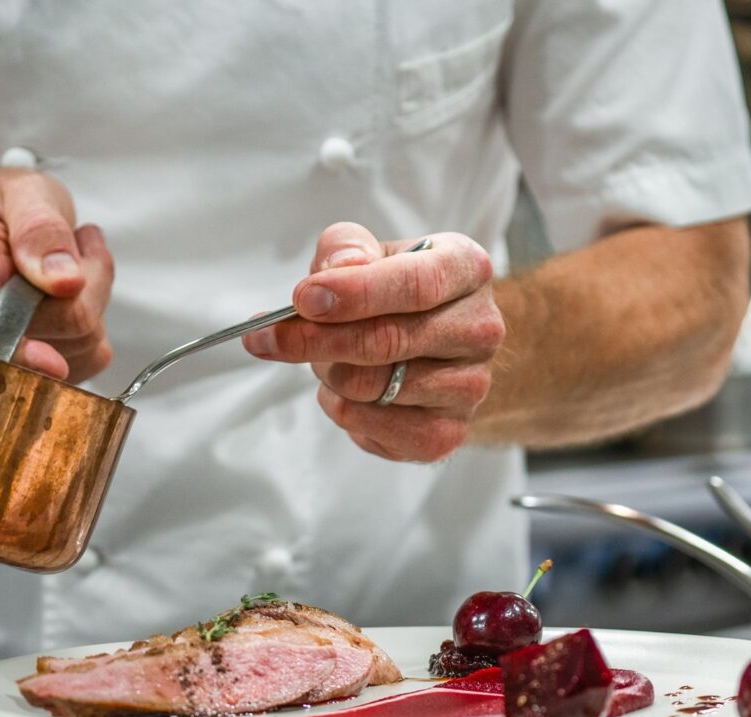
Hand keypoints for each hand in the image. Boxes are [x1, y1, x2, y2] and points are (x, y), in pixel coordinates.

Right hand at [0, 168, 113, 381]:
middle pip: (67, 326)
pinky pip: (93, 356)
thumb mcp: (20, 192)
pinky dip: (97, 321)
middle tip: (77, 242)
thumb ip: (40, 228)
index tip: (54, 364)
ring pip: (86, 342)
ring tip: (68, 261)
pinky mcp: (44, 368)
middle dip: (89, 282)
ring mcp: (8, 352)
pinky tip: (71, 291)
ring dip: (94, 296)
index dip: (21, 351)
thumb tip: (66, 280)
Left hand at [243, 222, 504, 461]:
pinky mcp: (447, 433)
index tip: (302, 299)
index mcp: (467, 269)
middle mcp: (480, 329)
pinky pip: (372, 427)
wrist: (438, 348)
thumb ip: (346, 249)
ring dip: (329, 375)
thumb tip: (335, 272)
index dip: (354, 293)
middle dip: (317, 339)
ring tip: (327, 360)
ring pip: (372, 387)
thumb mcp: (369, 252)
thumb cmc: (397, 293)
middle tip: (270, 338)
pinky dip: (341, 409)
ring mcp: (469, 387)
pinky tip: (345, 392)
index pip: (415, 284)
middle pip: (388, 341)